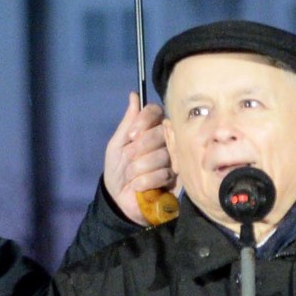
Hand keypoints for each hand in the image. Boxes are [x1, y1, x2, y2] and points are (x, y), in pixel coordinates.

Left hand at [103, 94, 171, 223]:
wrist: (118, 199)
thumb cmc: (117, 170)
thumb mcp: (116, 145)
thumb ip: (127, 122)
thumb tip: (133, 95)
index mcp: (151, 129)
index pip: (156, 111)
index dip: (144, 121)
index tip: (131, 136)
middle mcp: (166, 141)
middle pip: (160, 133)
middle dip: (140, 149)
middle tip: (128, 160)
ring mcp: (174, 159)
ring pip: (162, 155)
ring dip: (140, 168)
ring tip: (132, 177)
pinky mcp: (179, 179)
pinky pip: (165, 173)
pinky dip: (147, 180)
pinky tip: (139, 186)